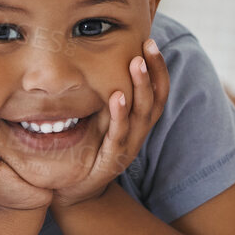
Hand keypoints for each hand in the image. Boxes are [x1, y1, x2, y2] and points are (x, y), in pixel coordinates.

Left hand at [49, 38, 170, 207]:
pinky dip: (119, 115)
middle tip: (149, 45)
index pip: (157, 91)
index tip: (151, 42)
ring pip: (140, 115)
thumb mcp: (100, 119)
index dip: (158, 68)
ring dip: (140, 87)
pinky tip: (116, 97)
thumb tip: (96, 59)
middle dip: (153, 71)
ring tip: (136, 63)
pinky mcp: (110, 160)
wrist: (76, 192)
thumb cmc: (88, 150)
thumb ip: (104, 95)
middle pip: (154, 99)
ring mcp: (126, 147)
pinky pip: (118, 135)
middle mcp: (138, 133)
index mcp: (138, 122)